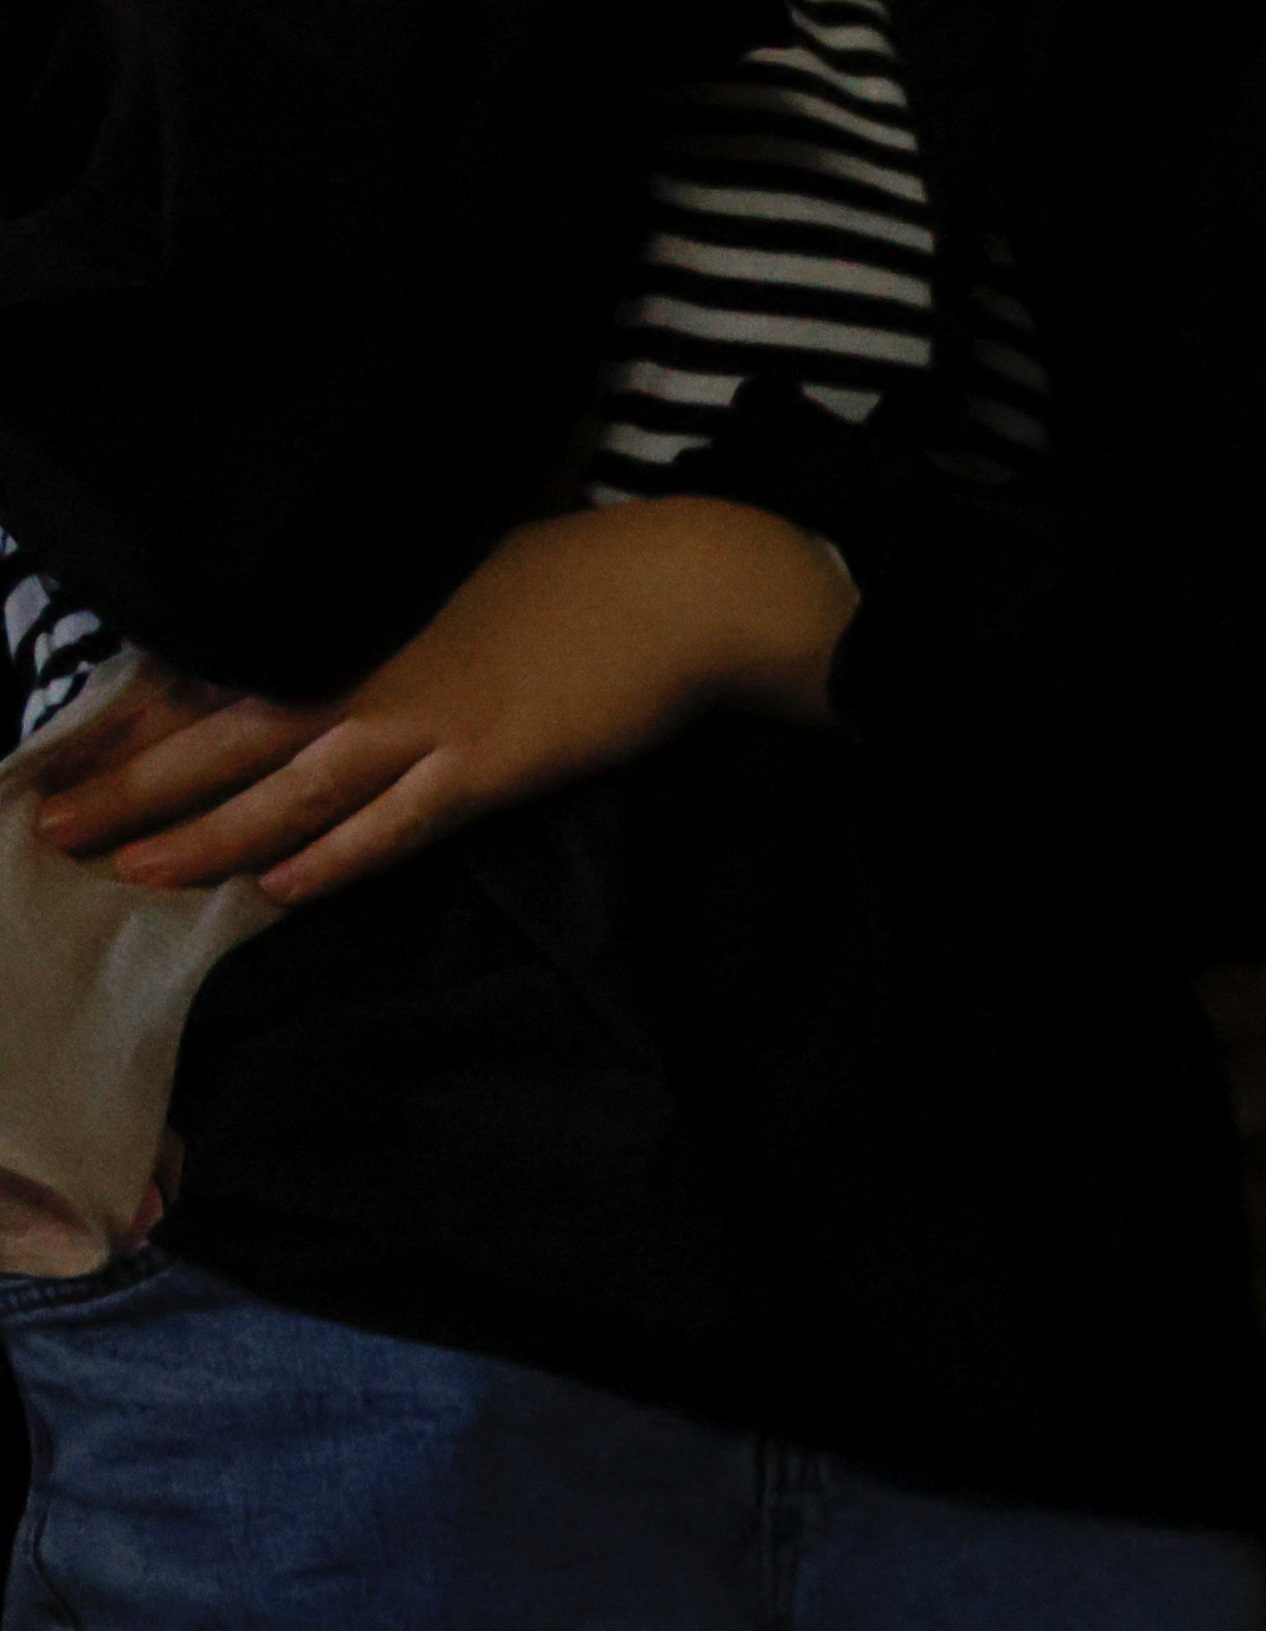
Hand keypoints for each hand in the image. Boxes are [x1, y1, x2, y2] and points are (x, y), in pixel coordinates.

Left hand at [38, 498, 854, 903]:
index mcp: (341, 619)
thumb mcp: (434, 578)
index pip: (204, 671)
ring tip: (130, 872)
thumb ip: (361, 621)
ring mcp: (424, 716)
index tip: (53, 759)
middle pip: (218, 735)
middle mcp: (363, 666)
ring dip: (207, 834)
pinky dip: (338, 857)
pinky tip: (282, 890)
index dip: (122, 721)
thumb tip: (296, 652)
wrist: (674, 590)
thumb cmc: (564, 580)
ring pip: (290, 787)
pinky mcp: (489, 762)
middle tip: (46, 829)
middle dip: (127, 785)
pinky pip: (398, 823)